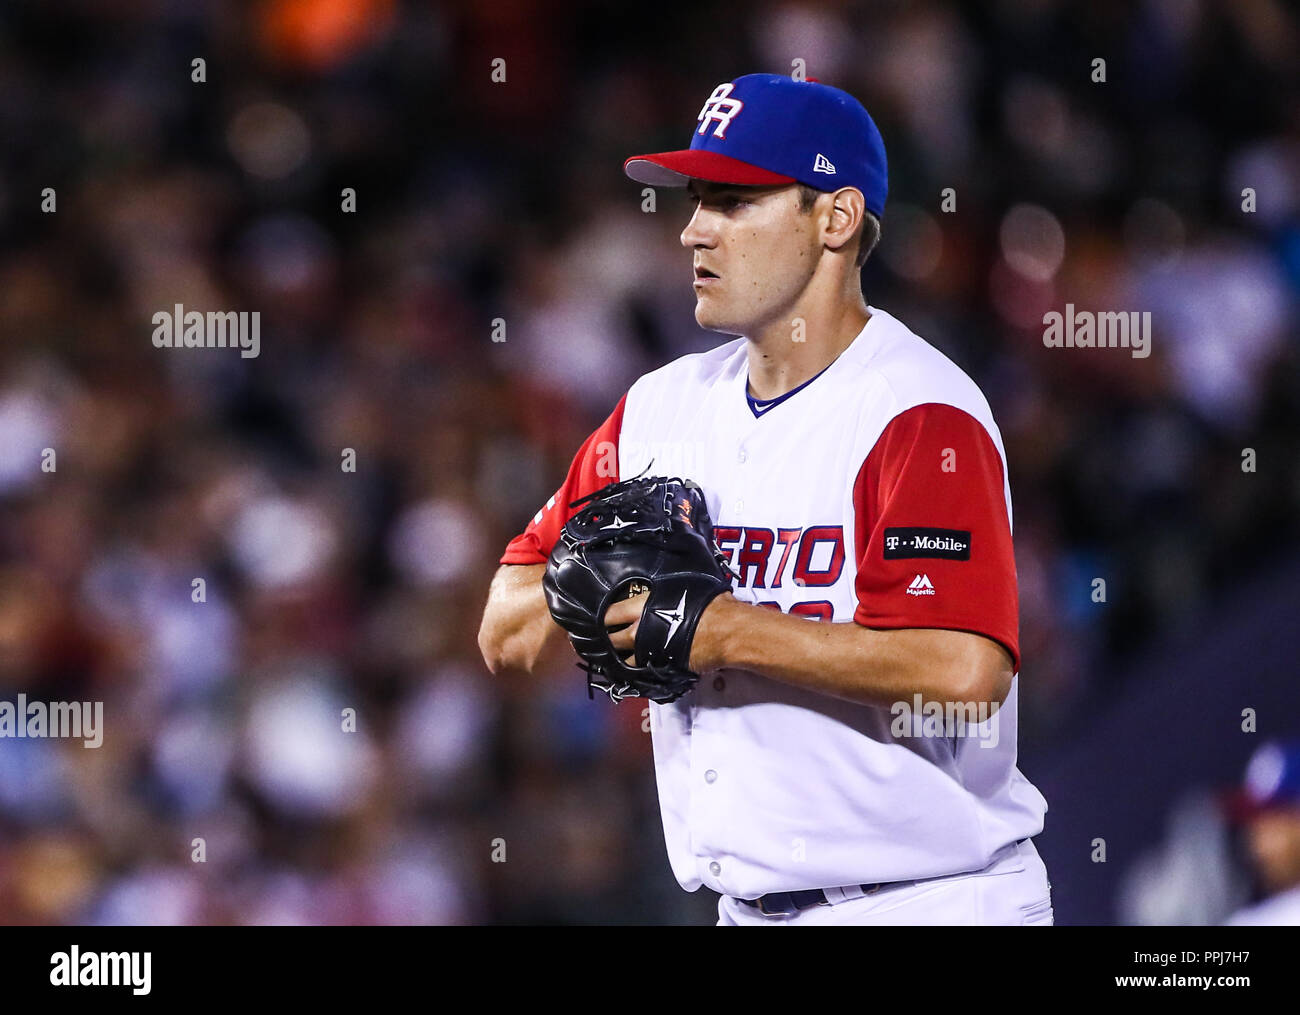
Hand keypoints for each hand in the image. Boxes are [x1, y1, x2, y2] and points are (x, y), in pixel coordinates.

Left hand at [605, 589, 733, 672]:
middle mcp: (640, 629)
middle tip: (606, 641)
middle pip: (611, 639)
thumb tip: (664, 589)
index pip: (608, 614)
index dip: (602, 618)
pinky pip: (642, 672)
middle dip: (607, 640)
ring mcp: (649, 652)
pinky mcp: (660, 668)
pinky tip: (638, 669)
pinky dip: (637, 671)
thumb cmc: (710, 604)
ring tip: (618, 658)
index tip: (600, 621)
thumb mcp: (684, 586)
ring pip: (622, 660)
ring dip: (620, 659)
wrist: (726, 631)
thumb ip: (665, 591)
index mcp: (642, 606)